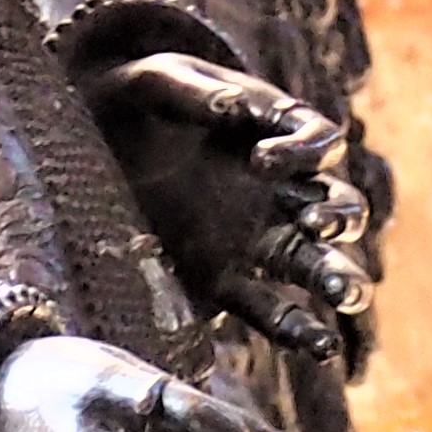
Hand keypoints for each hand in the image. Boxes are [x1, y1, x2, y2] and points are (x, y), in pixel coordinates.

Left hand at [80, 51, 377, 368]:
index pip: (320, 143)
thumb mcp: (159, 82)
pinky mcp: (222, 280)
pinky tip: (320, 349)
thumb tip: (236, 107)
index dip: (304, 153)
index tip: (260, 161)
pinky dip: (300, 331)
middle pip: (341, 208)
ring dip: (342, 279)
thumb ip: (199, 93)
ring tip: (343, 292)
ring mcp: (255, 240)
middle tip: (315, 224)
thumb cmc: (132, 102)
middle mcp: (279, 192)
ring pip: (319, 264)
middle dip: (341, 220)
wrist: (88, 144)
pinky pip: (271, 311)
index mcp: (275, 135)